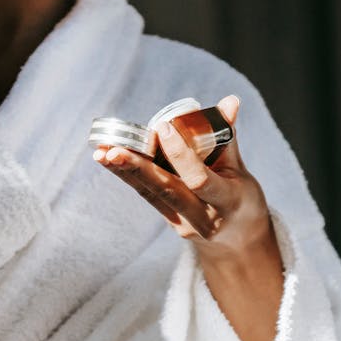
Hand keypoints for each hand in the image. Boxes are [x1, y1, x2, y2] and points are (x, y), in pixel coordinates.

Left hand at [93, 95, 277, 262]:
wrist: (237, 240)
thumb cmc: (240, 197)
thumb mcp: (240, 169)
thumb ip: (228, 136)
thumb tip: (230, 100)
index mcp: (228, 201)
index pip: (199, 179)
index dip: (180, 154)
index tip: (162, 128)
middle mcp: (204, 218)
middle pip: (166, 190)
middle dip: (138, 168)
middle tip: (113, 149)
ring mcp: (184, 224)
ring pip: (150, 193)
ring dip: (124, 171)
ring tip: (100, 152)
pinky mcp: (169, 222)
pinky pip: (147, 195)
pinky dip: (127, 175)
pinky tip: (107, 159)